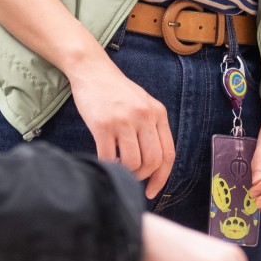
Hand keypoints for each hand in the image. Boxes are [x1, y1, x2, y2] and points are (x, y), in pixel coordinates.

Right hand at [65, 62, 175, 198]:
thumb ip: (151, 128)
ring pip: (132, 162)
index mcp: (158, 113)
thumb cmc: (117, 90)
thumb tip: (153, 165)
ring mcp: (123, 120)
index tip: (151, 190)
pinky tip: (104, 158)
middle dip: (141, 176)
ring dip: (124, 171)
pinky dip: (106, 164)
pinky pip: (108, 156)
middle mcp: (144, 117)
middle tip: (131, 176)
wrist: (92, 70)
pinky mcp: (102, 125)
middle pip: (152, 162)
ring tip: (116, 165)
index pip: (168, 154)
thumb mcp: (143, 103)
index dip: (161, 178)